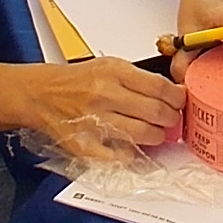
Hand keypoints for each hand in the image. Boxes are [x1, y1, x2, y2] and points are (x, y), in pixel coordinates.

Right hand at [23, 58, 184, 152]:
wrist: (41, 93)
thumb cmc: (77, 80)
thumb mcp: (109, 66)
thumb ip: (139, 78)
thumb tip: (173, 93)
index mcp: (114, 72)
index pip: (160, 87)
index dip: (177, 98)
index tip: (181, 102)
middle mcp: (105, 94)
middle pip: (156, 112)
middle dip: (171, 119)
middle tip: (172, 120)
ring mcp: (95, 121)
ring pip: (142, 134)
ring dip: (157, 137)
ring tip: (156, 133)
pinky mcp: (85, 143)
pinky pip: (117, 156)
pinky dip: (130, 155)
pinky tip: (133, 149)